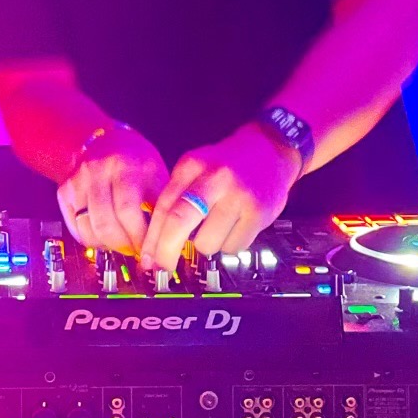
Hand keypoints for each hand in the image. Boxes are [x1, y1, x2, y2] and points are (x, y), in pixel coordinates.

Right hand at [56, 124, 168, 256]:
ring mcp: (78, 180)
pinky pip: (75, 227)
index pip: (127, 210)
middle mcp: (98, 171)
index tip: (148, 248)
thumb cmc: (137, 161)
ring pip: (88, 228)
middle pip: (105, 223)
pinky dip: (91, 239)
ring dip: (107, 245)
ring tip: (121, 243)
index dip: (137, 236)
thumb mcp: (156, 174)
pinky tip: (105, 236)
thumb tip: (166, 240)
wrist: (106, 141)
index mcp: (126, 166)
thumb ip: (160, 204)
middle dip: (122, 245)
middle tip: (135, 250)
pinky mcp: (65, 191)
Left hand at [140, 124, 299, 272]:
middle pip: (179, 223)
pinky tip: (235, 227)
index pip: (164, 206)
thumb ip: (175, 197)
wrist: (271, 150)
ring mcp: (239, 196)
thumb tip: (154, 241)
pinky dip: (229, 245)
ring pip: (207, 243)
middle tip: (164, 266)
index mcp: (194, 165)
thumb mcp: (196, 169)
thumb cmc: (227, 165)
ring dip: (206, 245)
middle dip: (166, 251)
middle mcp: (215, 178)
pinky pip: (233, 248)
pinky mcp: (259, 213)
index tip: (146, 258)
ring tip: (216, 227)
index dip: (152, 238)